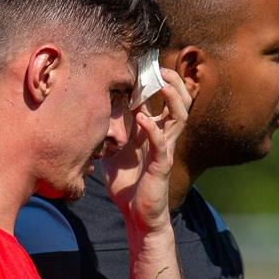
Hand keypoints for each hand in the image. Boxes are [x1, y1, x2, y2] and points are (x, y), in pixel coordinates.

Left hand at [100, 68, 191, 233]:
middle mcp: (164, 137)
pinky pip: (161, 142)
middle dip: (175, 82)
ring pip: (180, 116)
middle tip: (161, 68)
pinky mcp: (161, 164)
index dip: (160, 81)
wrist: (135, 215)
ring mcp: (165, 149)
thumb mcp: (115, 152)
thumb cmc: (128, 186)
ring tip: (161, 83)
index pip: (164, 100)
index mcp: (154, 132)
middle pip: (181, 101)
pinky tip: (141, 118)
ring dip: (172, 97)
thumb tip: (96, 115)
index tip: (147, 63)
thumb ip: (113, 134)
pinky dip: (152, 128)